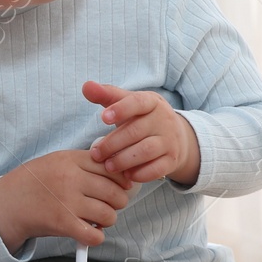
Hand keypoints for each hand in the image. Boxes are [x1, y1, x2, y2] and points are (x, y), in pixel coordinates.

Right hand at [0, 149, 134, 251]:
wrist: (6, 203)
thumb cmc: (32, 183)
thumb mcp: (56, 160)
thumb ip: (83, 163)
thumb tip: (116, 172)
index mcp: (70, 159)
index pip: (111, 168)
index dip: (121, 180)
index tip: (121, 186)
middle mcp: (70, 178)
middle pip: (114, 192)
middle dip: (117, 201)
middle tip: (109, 205)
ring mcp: (67, 201)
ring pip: (109, 214)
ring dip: (108, 220)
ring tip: (97, 219)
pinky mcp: (62, 223)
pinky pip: (94, 235)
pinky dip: (96, 237)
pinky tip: (89, 232)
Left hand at [83, 80, 200, 186]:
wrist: (175, 137)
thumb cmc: (142, 118)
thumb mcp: (128, 103)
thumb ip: (106, 95)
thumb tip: (86, 86)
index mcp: (151, 102)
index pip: (137, 102)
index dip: (120, 109)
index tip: (103, 118)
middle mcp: (164, 120)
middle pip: (136, 131)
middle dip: (113, 144)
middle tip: (96, 153)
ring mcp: (170, 140)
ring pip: (146, 151)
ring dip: (124, 160)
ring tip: (108, 166)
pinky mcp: (172, 160)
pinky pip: (157, 169)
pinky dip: (140, 174)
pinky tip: (126, 175)